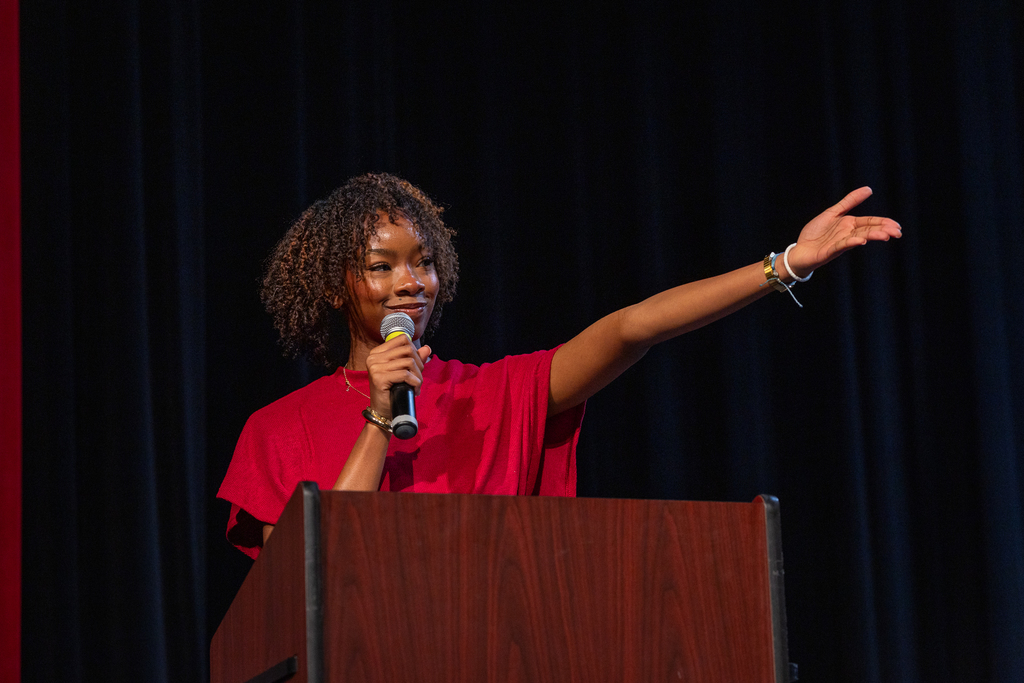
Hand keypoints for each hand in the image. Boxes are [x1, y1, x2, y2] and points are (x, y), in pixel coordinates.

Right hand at [364, 336, 430, 418]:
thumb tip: (427, 348)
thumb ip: (414, 358)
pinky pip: (405, 374)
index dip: (414, 350)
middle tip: (418, 378)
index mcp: (377, 352)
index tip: (416, 365)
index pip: (402, 339)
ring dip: (418, 375)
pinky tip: (414, 389)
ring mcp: (375, 367)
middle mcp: (373, 357)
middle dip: (419, 364)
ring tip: (416, 385)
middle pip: (407, 349)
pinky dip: (414, 382)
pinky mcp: (379, 378)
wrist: (383, 412)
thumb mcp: (404, 372)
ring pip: (408, 362)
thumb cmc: (392, 391)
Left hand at [785, 187, 901, 277]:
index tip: (897, 225)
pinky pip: (842, 245)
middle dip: (883, 230)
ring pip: (859, 238)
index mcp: (849, 225)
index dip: (883, 223)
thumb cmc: (816, 233)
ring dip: (872, 236)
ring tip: (886, 235)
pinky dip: (851, 242)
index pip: (870, 222)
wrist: (800, 250)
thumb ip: (849, 201)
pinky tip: (861, 240)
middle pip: (868, 230)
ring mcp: (840, 243)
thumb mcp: (833, 212)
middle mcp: (847, 234)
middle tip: (898, 232)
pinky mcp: (830, 251)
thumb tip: (869, 189)